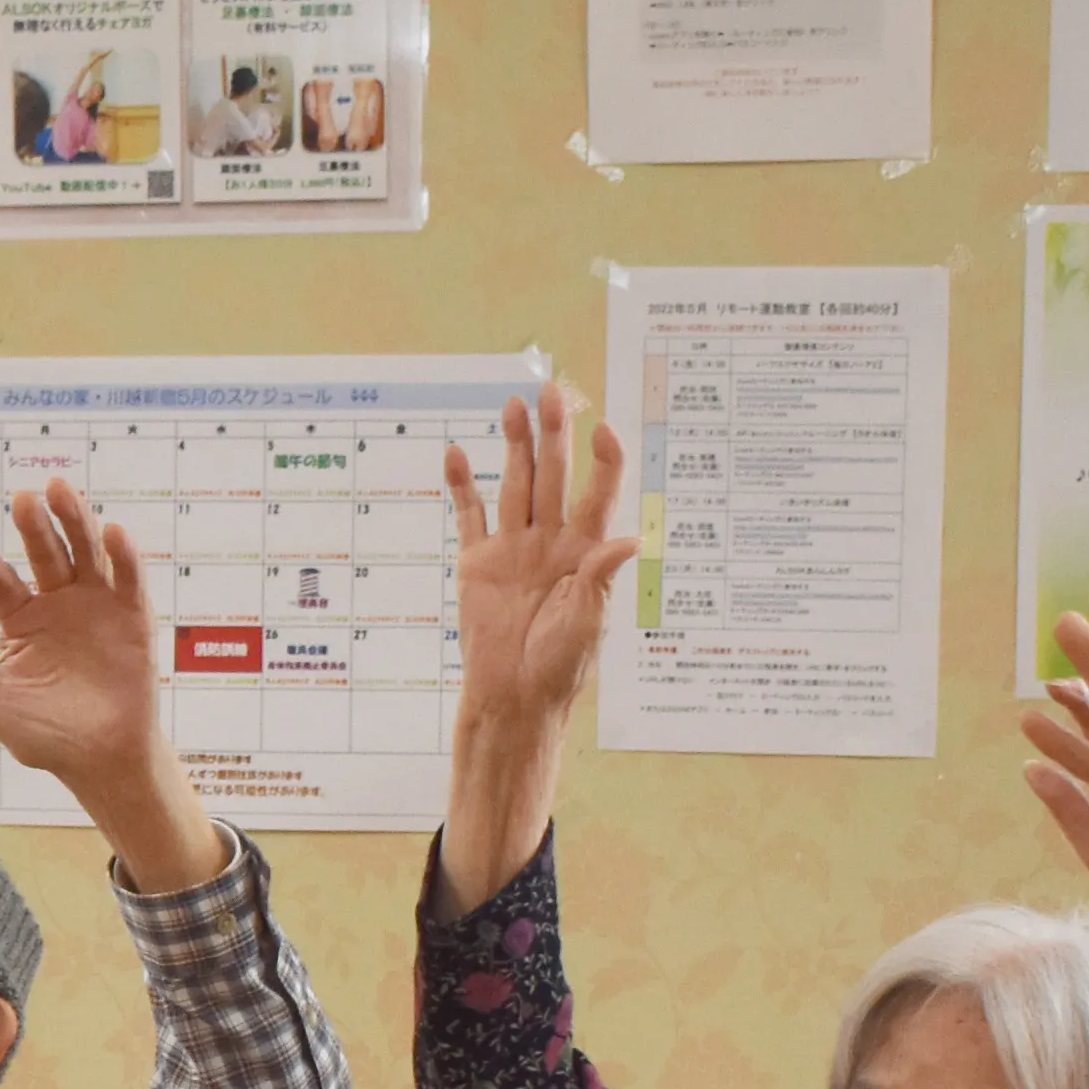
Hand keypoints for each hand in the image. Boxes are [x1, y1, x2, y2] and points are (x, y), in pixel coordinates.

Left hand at [0, 477, 212, 885]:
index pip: (2, 585)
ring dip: (75, 522)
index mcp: (19, 618)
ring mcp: (96, 606)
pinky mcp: (133, 617)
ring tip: (60, 491)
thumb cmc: (42, 733)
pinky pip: (128, 581)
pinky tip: (113, 532)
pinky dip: (124, 557)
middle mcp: (56, 602)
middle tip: (22, 499)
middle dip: (34, 528)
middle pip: (45, 555)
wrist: (99, 762)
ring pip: (84, 554)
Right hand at [440, 386, 636, 747]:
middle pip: (554, 476)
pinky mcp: (477, 563)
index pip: (599, 493)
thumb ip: (603, 575)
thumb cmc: (560, 665)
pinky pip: (469, 516)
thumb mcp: (591, 621)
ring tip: (513, 406)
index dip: (604, 461)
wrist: (514, 696)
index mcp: (585, 551)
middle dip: (553, 434)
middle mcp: (550, 541)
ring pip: (515, 484)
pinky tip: (457, 455)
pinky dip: (462, 486)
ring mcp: (513, 548)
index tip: (603, 429)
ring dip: (515, 445)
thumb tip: (631, 538)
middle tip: (551, 392)